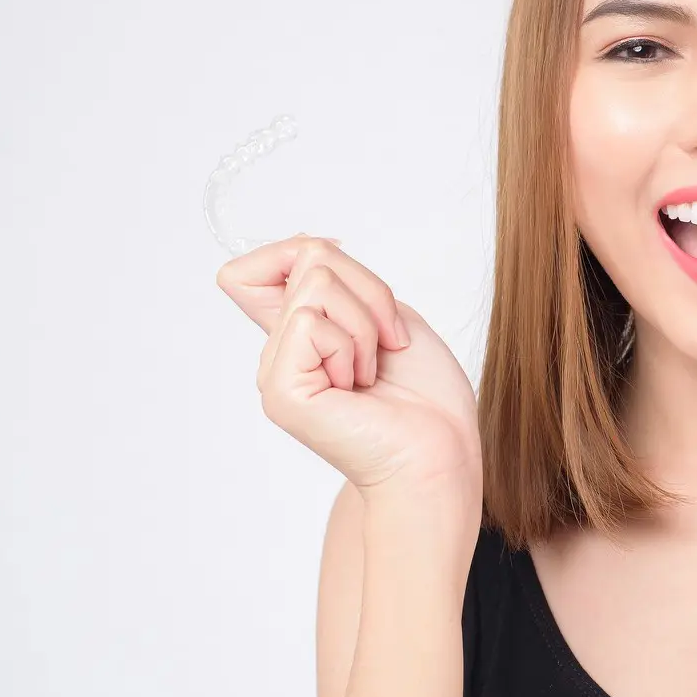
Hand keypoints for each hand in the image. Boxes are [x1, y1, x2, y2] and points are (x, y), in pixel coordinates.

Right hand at [216, 234, 482, 512]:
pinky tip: (358, 387)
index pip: (255, 267)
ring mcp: (276, 372)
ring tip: (372, 371)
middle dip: (368, 290)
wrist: (441, 450)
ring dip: (364, 322)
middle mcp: (279, 352)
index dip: (302, 253)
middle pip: (306, 257)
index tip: (357, 290)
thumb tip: (303, 245)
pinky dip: (352, 345)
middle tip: (388, 344)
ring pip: (315, 284)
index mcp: (299, 335)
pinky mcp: (281, 390)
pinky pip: (311, 321)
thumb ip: (334, 281)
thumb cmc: (426, 393)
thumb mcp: (382, 312)